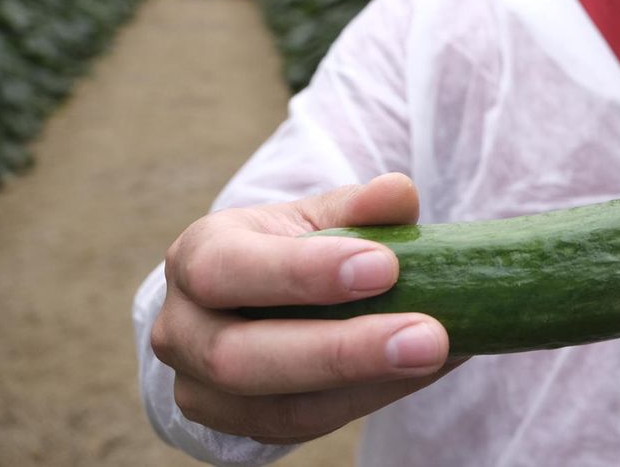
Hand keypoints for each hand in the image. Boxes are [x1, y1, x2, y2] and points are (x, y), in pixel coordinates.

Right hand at [150, 173, 460, 443]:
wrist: (260, 300)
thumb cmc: (297, 245)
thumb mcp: (319, 214)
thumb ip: (356, 205)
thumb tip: (397, 192)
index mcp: (197, 256)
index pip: (227, 268)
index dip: (302, 272)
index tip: (385, 267)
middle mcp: (182, 329)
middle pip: (241, 358)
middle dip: (342, 351)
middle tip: (428, 337)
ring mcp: (202, 389)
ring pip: (279, 408)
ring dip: (367, 385)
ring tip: (437, 355)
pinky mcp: (240, 428)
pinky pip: (306, 425)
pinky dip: (371, 398)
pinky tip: (424, 370)